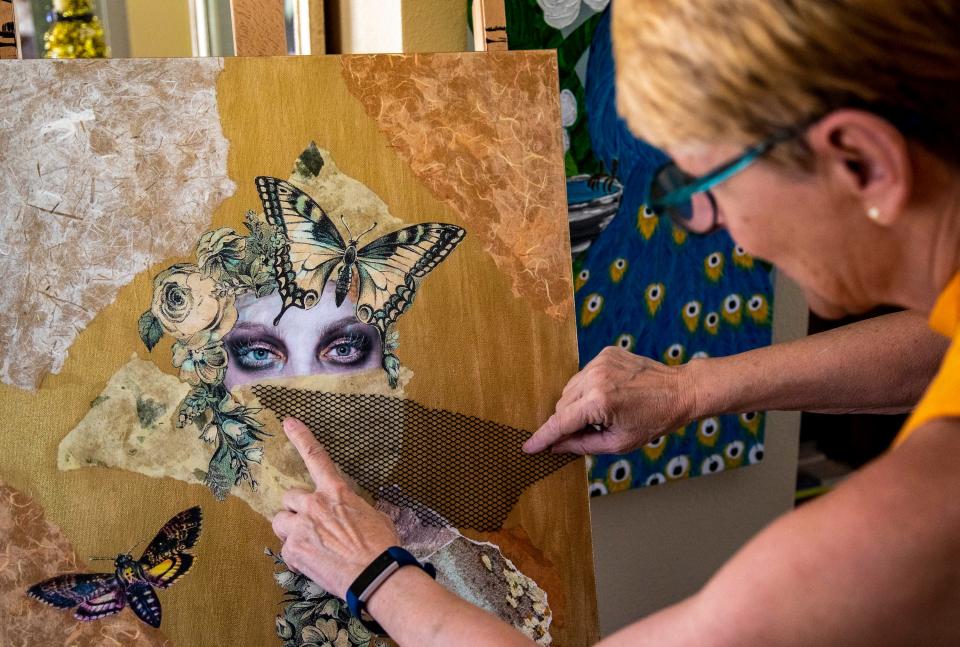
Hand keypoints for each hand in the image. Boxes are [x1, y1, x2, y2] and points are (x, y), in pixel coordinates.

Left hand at [272, 417, 399, 598]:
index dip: (301, 437)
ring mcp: (301, 526)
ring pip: (280, 521)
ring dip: (290, 530)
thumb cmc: (382, 546)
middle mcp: (315, 504)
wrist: (376, 575)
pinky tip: (315, 563)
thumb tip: (351, 514)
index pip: (316, 457)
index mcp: (337, 492)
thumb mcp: (373, 517)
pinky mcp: (294, 550)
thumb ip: (353, 509)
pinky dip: (297, 556)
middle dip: (296, 509)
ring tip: (309, 545)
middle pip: (289, 497)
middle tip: (309, 524)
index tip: (289, 422)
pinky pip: (286, 549)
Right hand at [522, 346, 694, 454]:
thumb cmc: (653, 420)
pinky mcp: (605, 353)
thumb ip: (582, 445)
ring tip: (604, 411)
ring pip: (570, 390)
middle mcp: (595, 378)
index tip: (528, 447)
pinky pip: (583, 376)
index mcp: (599, 402)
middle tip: (588, 431)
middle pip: (562, 406)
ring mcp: (600, 362)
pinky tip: (609, 394)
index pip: (560, 423)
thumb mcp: (619, 442)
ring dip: (578, 404)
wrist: (679, 390)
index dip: (543, 437)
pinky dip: (589, 388)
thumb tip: (556, 447)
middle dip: (567, 422)